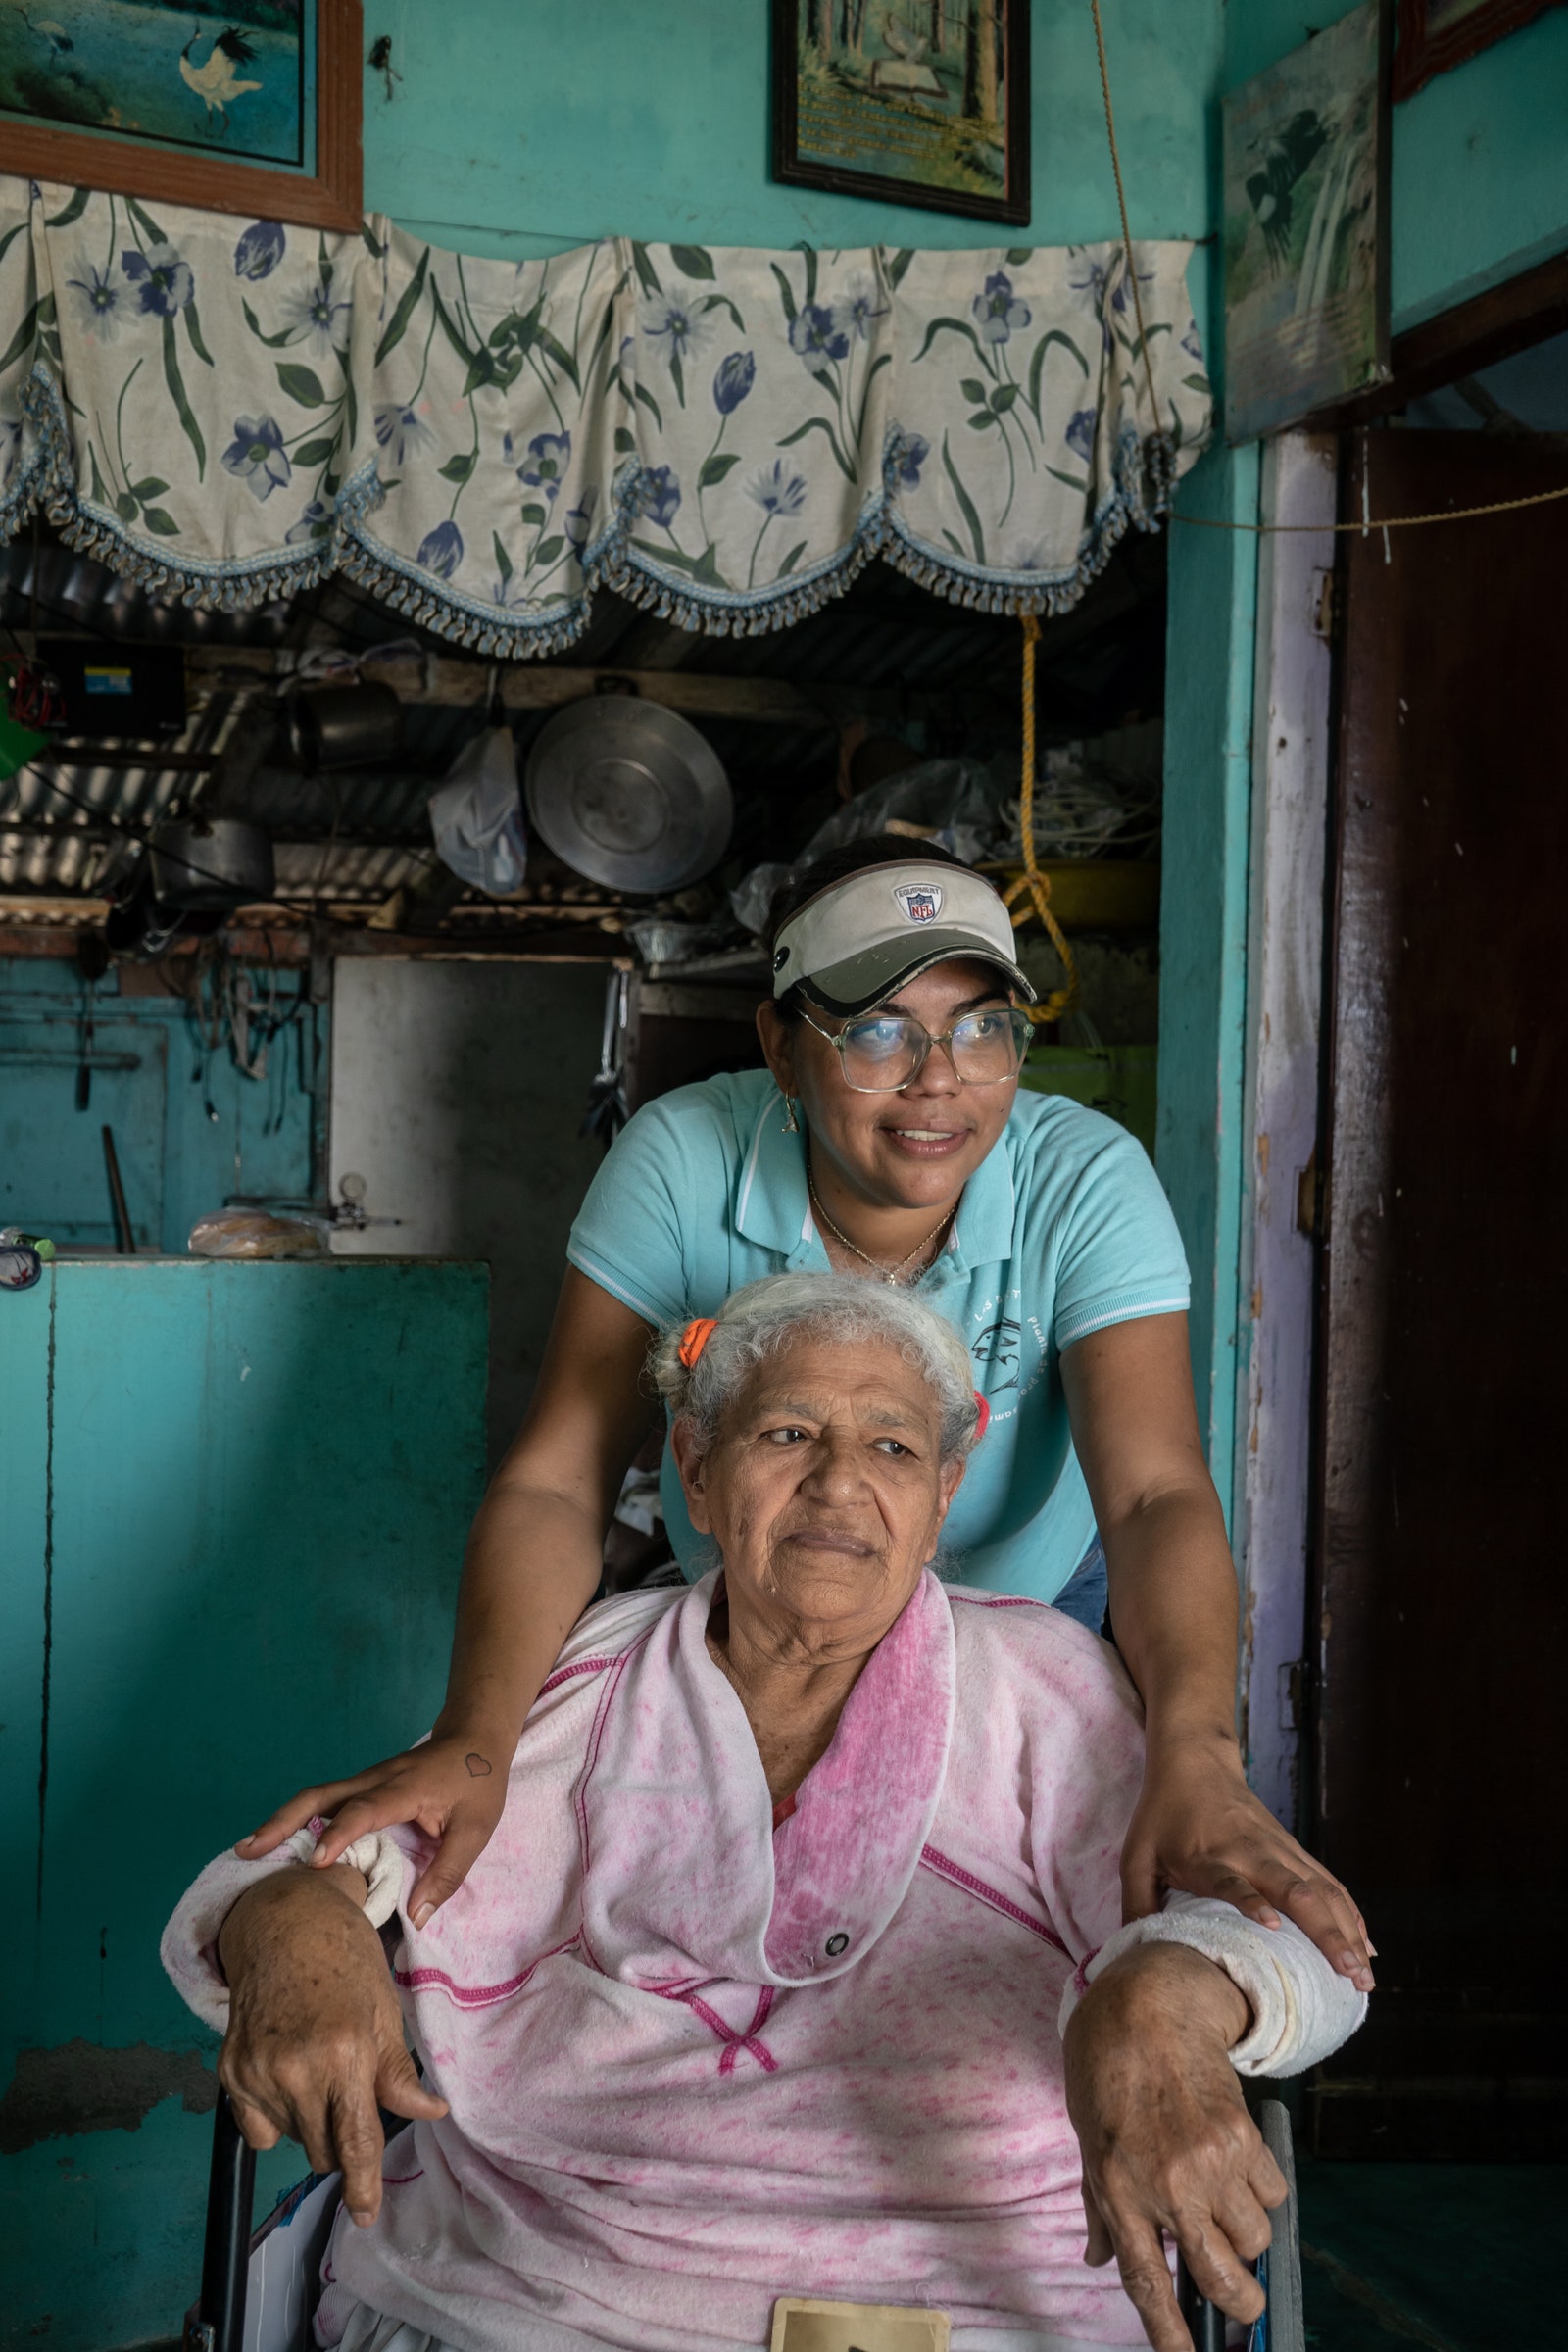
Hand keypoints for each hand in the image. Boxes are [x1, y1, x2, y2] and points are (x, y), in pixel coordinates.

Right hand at [217, 1866, 446, 2227]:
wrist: (284, 1925)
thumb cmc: (345, 1962)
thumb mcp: (384, 2011)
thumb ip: (398, 2072)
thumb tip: (429, 2113)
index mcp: (344, 2054)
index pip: (355, 2141)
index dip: (363, 2184)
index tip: (366, 2214)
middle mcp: (297, 2070)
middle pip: (323, 2150)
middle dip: (340, 2138)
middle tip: (347, 2090)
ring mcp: (257, 2073)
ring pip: (292, 2140)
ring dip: (310, 2123)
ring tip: (318, 2068)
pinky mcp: (230, 2072)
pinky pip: (258, 2127)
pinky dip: (274, 2116)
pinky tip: (286, 2074)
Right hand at [236, 1729, 508, 1925]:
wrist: (474, 1737)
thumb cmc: (478, 1783)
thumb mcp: (476, 1830)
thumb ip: (448, 1874)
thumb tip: (417, 1919)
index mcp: (403, 1789)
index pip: (364, 1809)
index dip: (340, 1835)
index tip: (316, 1863)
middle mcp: (374, 1781)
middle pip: (320, 1796)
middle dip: (283, 1822)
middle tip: (248, 1852)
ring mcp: (363, 1781)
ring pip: (315, 1798)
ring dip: (281, 1821)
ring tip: (246, 1852)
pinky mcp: (360, 1787)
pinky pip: (323, 1803)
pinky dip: (297, 1820)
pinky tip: (278, 1845)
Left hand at [1064, 1942, 1284, 2351]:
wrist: (1145, 2007)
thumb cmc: (1107, 2073)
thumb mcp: (1089, 2144)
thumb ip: (1101, 2211)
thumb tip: (1100, 2262)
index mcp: (1119, 2191)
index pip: (1146, 2283)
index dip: (1170, 2334)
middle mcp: (1166, 2185)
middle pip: (1221, 2278)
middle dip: (1240, 2302)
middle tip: (1240, 2297)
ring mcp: (1208, 2163)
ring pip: (1255, 2239)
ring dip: (1248, 2234)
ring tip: (1225, 2200)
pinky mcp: (1243, 2137)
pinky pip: (1273, 2194)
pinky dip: (1263, 2191)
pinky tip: (1238, 2164)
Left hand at [1122, 1728, 1373, 1991]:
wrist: (1194, 1758)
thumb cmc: (1162, 1813)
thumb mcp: (1136, 1855)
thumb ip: (1137, 1904)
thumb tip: (1138, 1959)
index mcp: (1208, 1855)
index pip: (1231, 1880)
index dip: (1251, 1902)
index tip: (1273, 1928)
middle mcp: (1251, 1852)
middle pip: (1294, 1890)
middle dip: (1325, 1932)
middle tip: (1347, 1974)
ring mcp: (1278, 1849)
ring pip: (1321, 1890)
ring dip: (1347, 1930)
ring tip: (1365, 1977)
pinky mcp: (1292, 1848)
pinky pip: (1328, 1883)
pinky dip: (1350, 1913)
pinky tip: (1366, 1946)